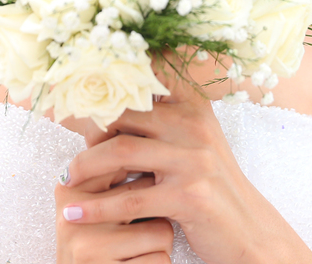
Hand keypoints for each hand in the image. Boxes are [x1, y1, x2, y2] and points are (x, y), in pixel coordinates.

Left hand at [58, 60, 311, 263]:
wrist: (249, 231)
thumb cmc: (211, 187)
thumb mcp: (190, 144)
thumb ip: (157, 123)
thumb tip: (102, 110)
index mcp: (192, 105)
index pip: (141, 81)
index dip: (104, 81)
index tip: (68, 89)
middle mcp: (193, 125)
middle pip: (122, 114)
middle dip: (86, 129)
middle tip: (63, 141)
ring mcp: (194, 159)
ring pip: (120, 152)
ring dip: (85, 167)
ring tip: (66, 179)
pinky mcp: (189, 195)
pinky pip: (129, 199)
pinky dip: (96, 208)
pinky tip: (74, 213)